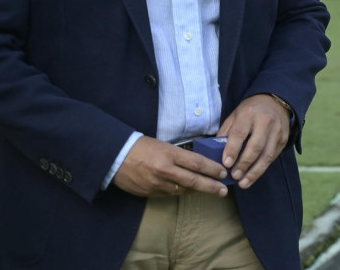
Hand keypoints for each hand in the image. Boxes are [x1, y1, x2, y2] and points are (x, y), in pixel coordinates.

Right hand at [112, 136, 228, 197]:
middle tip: (224, 191)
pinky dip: (177, 191)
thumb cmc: (142, 146)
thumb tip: (198, 164)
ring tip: (206, 188)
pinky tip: (183, 188)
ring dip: (195, 189)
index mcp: (170, 155)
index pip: (197, 163)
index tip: (223, 173)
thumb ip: (180, 156)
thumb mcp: (164, 145)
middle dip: (211, 187)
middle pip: (194, 181)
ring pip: (182, 190)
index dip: (212, 169)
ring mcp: (156, 184)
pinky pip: (168, 194)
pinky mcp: (149, 193)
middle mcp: (165, 171)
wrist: (115, 156)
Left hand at [217, 94, 290, 188]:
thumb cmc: (250, 111)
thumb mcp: (235, 116)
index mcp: (249, 113)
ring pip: (267, 155)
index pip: (239, 133)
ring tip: (243, 183)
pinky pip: (273, 157)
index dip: (232, 149)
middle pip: (255, 146)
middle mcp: (265, 121)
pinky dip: (262, 168)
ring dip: (254, 171)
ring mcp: (277, 131)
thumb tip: (216, 154)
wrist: (275, 102)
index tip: (225, 164)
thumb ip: (226, 133)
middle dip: (244, 164)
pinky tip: (253, 176)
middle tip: (234, 176)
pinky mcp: (284, 139)